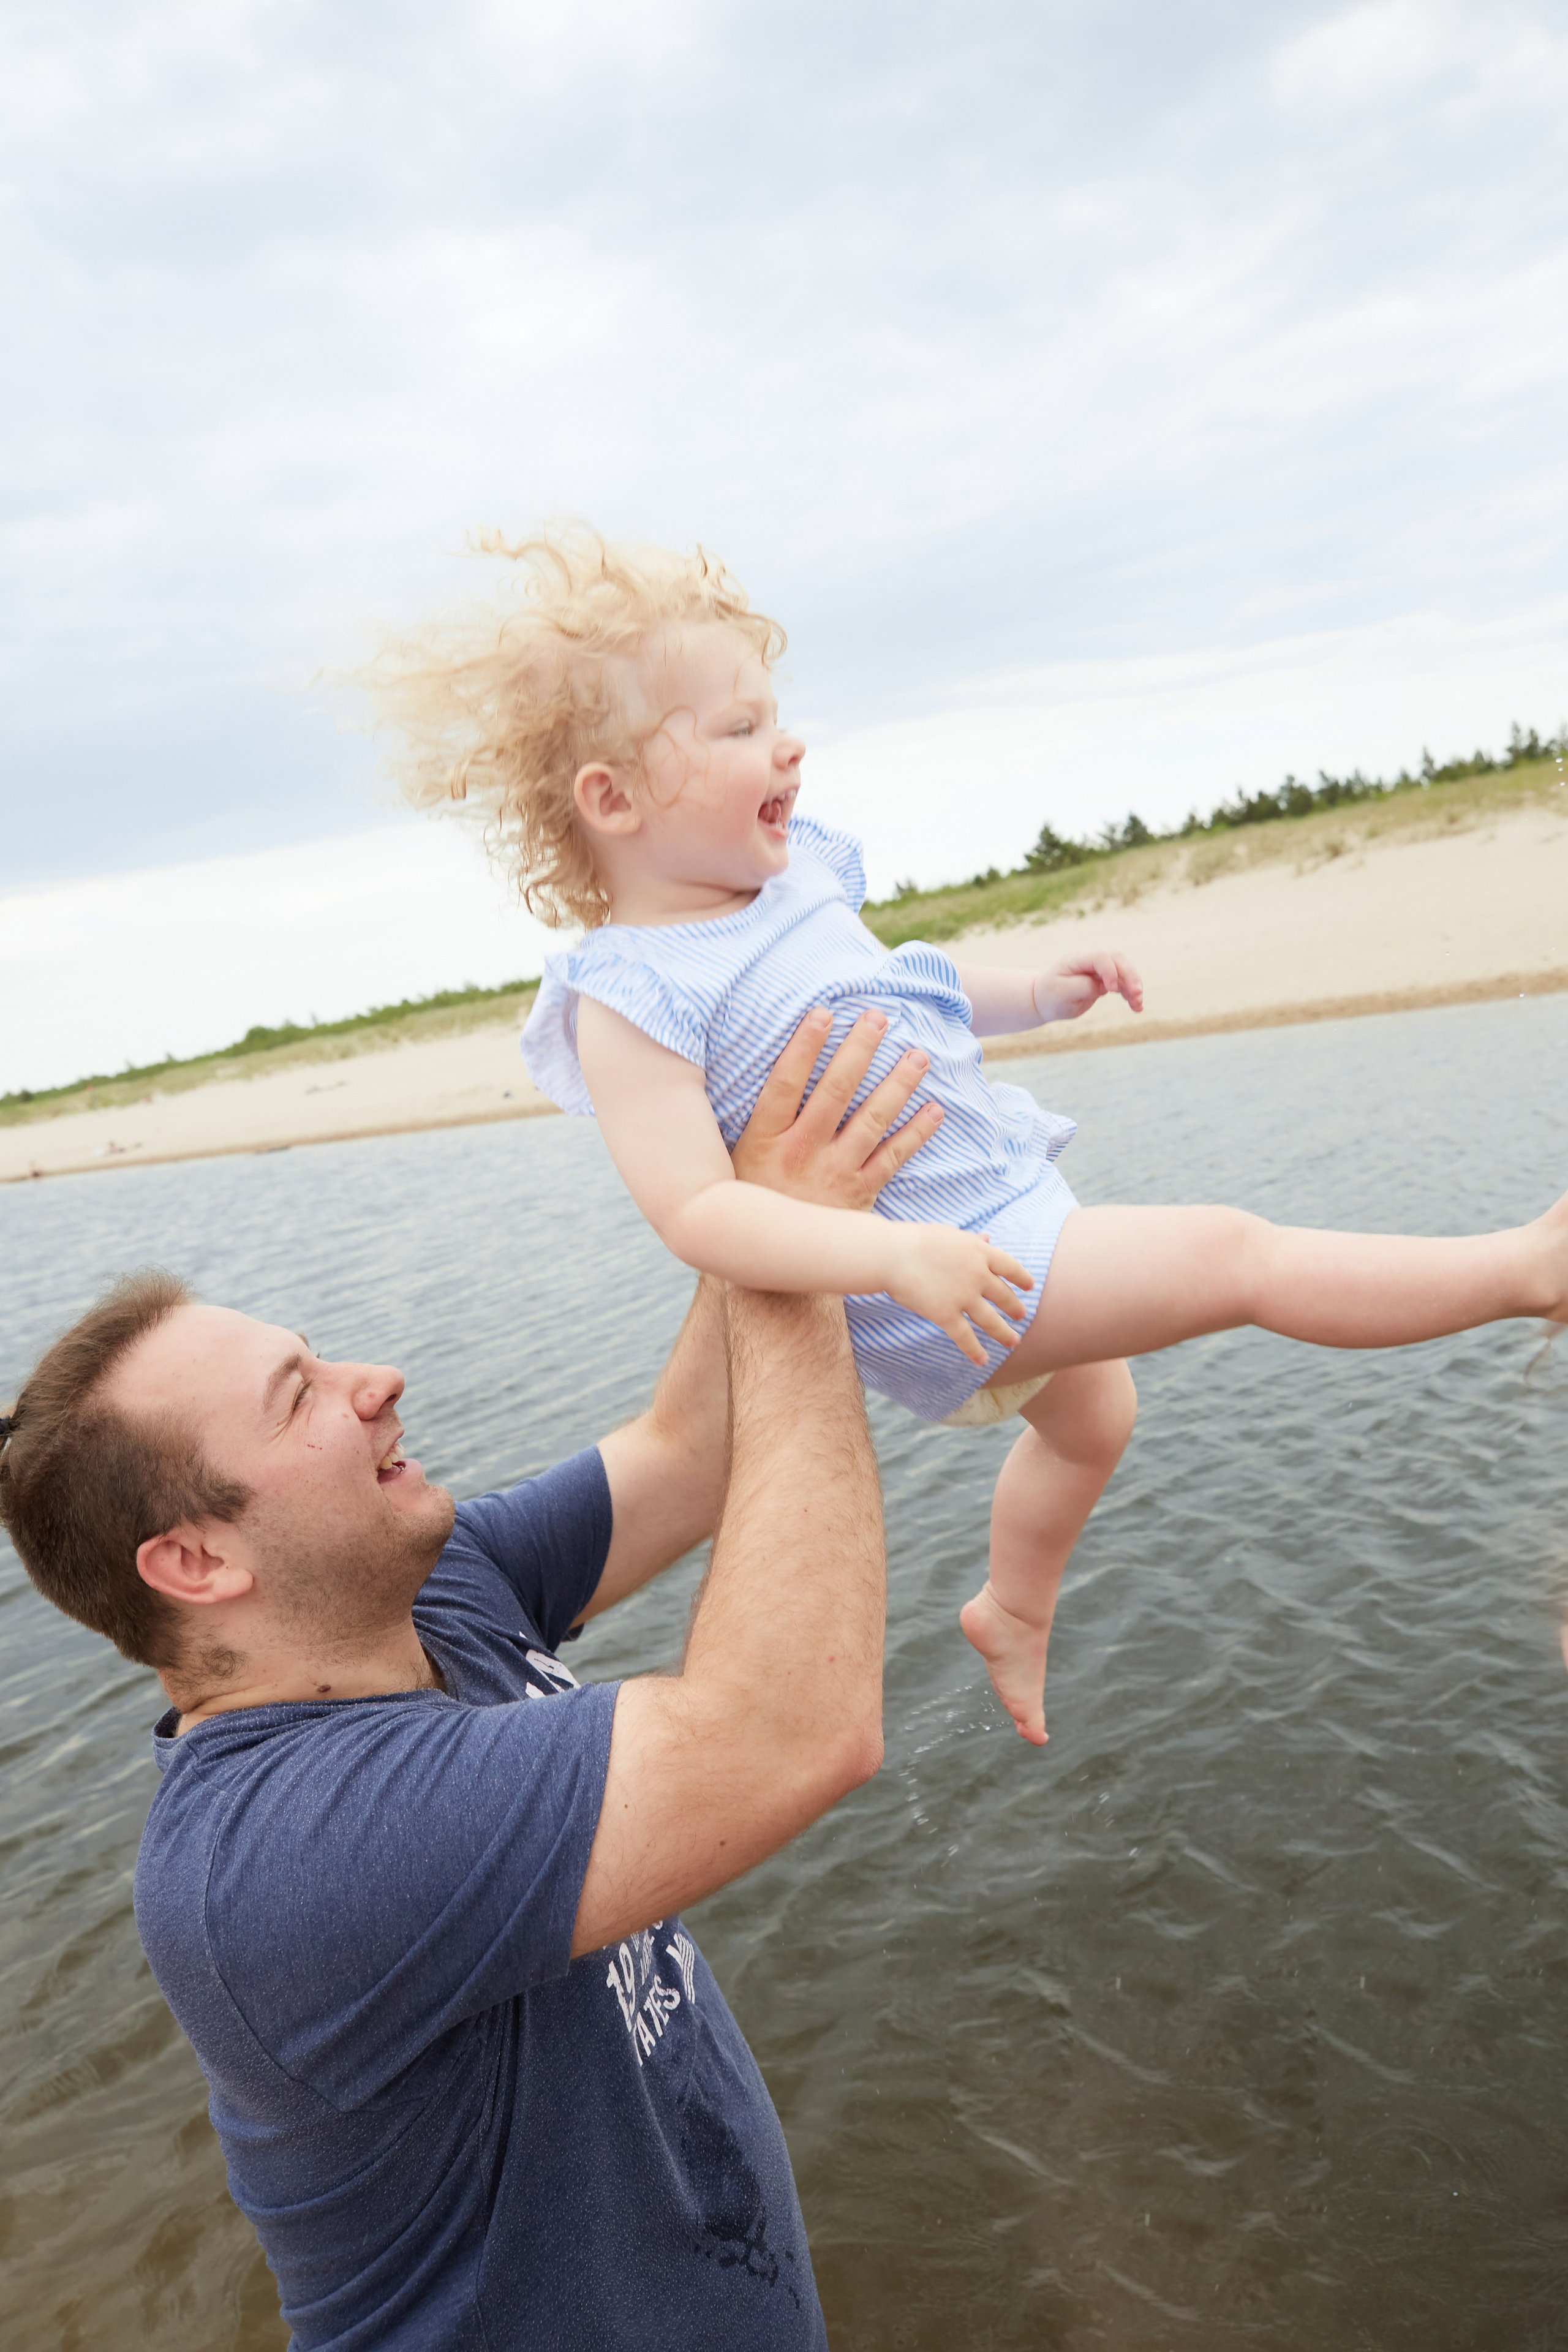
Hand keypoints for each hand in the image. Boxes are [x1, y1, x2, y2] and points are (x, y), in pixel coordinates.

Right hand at [731, 1008, 943, 1210]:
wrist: (769, 1267)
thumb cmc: (751, 1198)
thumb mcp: (736, 1157)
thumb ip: (753, 1118)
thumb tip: (745, 1069)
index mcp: (765, 1139)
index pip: (785, 1083)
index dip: (804, 1046)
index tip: (823, 1013)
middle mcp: (801, 1152)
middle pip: (835, 1092)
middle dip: (859, 1051)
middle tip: (879, 1018)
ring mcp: (833, 1173)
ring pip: (871, 1120)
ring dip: (897, 1085)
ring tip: (918, 1056)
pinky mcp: (859, 1195)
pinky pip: (893, 1159)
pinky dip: (916, 1134)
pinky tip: (934, 1110)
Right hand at [884, 1224, 1032, 1368]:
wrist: (892, 1254)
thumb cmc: (916, 1240)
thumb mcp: (949, 1235)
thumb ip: (971, 1240)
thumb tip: (988, 1239)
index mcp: (980, 1252)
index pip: (1010, 1267)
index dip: (1021, 1278)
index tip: (1029, 1286)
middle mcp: (978, 1275)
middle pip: (1003, 1296)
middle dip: (1014, 1307)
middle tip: (1022, 1316)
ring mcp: (963, 1296)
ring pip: (990, 1320)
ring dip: (1004, 1333)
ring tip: (1013, 1342)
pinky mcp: (946, 1315)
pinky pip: (965, 1337)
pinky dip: (975, 1351)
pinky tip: (982, 1361)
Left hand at [1032, 950, 1143, 1023]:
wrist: (1044, 1000)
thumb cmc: (1050, 995)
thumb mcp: (1062, 993)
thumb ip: (1084, 986)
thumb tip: (1106, 986)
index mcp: (1077, 958)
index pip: (1100, 957)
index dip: (1109, 970)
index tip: (1111, 990)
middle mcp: (1090, 959)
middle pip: (1117, 959)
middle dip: (1130, 976)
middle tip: (1137, 994)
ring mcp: (1099, 968)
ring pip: (1124, 971)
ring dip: (1134, 986)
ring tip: (1138, 1004)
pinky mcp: (1104, 980)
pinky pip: (1122, 984)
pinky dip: (1130, 994)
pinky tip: (1137, 1007)